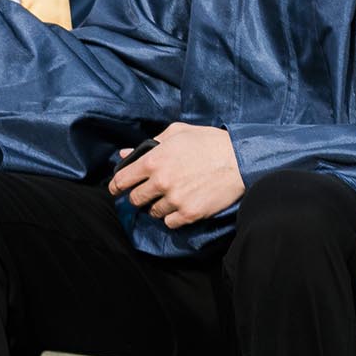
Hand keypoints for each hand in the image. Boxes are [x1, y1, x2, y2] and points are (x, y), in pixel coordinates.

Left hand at [108, 123, 244, 230]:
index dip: (116, 186)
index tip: (117, 189)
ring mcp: (175, 200)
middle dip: (138, 197)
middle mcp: (161, 182)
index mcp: (154, 160)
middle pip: (135, 200)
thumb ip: (149, 143)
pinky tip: (180, 206)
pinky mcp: (189, 213)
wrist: (240, 160)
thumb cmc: (209, 142)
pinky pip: (169, 223)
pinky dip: (172, 217)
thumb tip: (124, 153)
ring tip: (170, 197)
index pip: (121, 180)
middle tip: (147, 193)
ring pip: (153, 212)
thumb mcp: (178, 133)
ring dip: (157, 207)